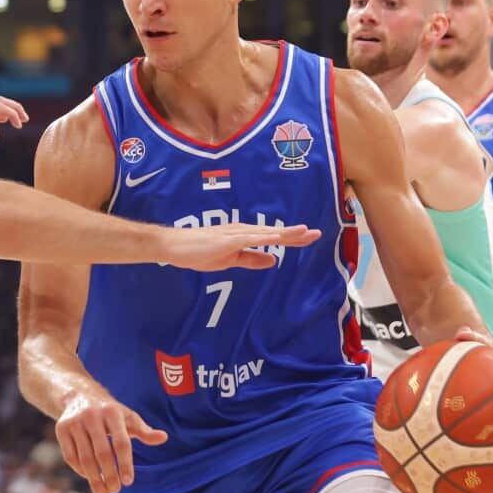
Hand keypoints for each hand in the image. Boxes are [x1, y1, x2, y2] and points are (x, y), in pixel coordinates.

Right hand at [55, 390, 167, 492]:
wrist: (80, 395)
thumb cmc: (110, 412)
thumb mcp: (128, 417)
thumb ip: (144, 431)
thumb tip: (164, 438)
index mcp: (112, 411)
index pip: (121, 442)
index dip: (125, 464)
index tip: (128, 482)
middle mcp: (91, 415)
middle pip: (102, 453)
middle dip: (109, 475)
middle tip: (115, 491)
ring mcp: (74, 421)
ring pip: (85, 458)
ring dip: (94, 479)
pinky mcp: (61, 428)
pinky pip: (70, 456)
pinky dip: (80, 471)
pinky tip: (90, 478)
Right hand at [163, 224, 321, 271]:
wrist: (175, 246)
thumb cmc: (199, 251)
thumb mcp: (230, 260)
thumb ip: (250, 259)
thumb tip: (273, 261)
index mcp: (244, 237)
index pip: (273, 238)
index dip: (293, 238)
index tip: (311, 237)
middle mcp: (242, 231)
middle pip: (274, 233)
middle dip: (295, 234)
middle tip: (317, 233)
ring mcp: (233, 234)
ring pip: (264, 233)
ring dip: (284, 233)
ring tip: (303, 232)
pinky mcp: (224, 239)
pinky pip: (247, 239)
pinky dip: (262, 238)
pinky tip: (275, 239)